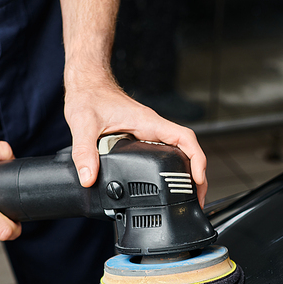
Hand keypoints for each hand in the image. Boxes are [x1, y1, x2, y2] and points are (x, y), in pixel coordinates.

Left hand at [64, 73, 207, 206]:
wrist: (87, 84)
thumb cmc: (89, 96)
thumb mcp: (83, 124)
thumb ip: (84, 152)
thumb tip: (88, 178)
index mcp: (147, 123)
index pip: (184, 138)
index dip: (196, 159)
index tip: (198, 179)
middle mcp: (152, 128)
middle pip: (187, 150)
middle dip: (196, 174)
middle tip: (197, 198)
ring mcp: (148, 133)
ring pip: (177, 152)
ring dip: (186, 172)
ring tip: (188, 196)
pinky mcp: (140, 138)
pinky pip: (163, 153)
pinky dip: (171, 169)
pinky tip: (167, 184)